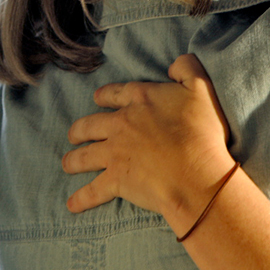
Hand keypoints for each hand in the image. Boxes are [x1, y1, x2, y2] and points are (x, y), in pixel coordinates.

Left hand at [63, 54, 235, 230]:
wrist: (196, 172)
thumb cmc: (202, 133)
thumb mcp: (201, 88)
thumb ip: (187, 68)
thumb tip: (172, 65)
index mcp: (140, 100)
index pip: (115, 94)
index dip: (104, 97)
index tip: (98, 99)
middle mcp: (121, 124)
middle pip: (90, 125)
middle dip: (80, 130)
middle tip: (75, 134)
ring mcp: (115, 153)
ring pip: (84, 155)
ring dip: (73, 160)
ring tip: (68, 163)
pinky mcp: (116, 179)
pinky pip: (93, 190)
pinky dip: (81, 198)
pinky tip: (72, 204)